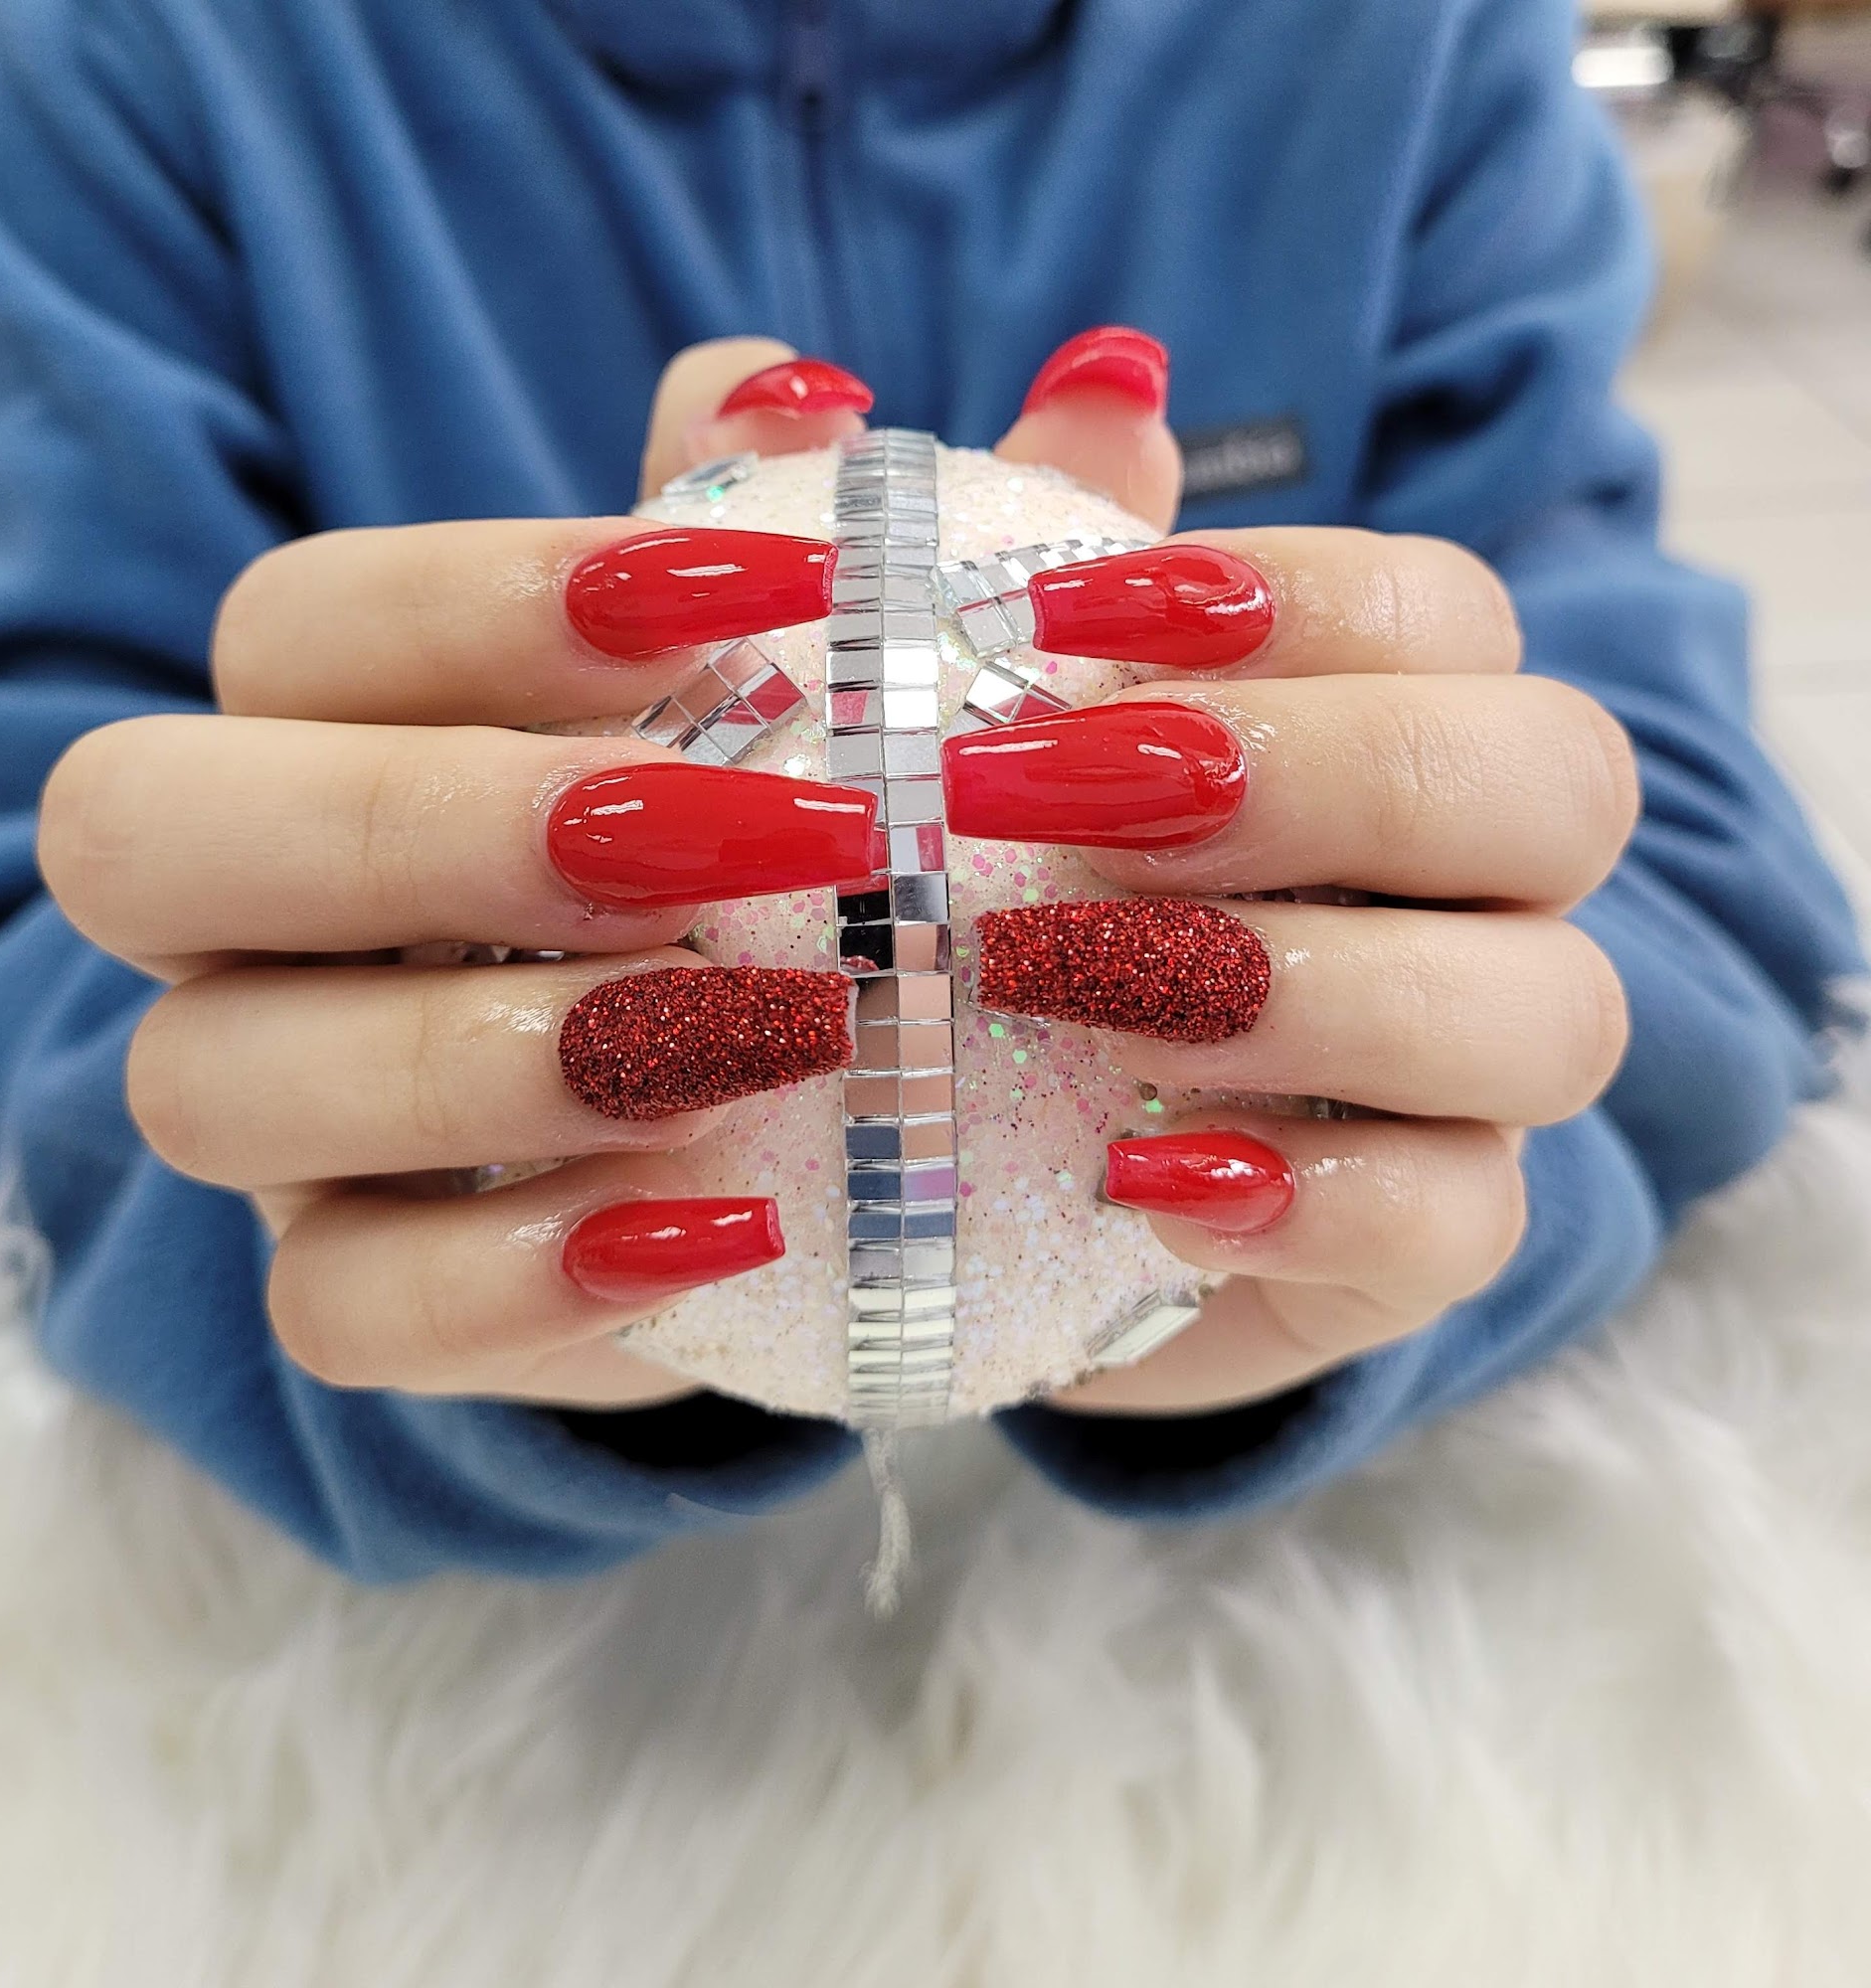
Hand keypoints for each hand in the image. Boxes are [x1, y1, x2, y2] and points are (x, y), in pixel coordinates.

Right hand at [39, 338, 893, 1406]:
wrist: (781, 1122)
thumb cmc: (805, 861)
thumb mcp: (870, 706)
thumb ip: (943, 570)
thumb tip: (1100, 397)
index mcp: (335, 723)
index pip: (311, 620)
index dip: (502, 597)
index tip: (766, 599)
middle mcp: (248, 914)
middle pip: (146, 830)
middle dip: (431, 822)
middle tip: (724, 842)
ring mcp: (274, 1114)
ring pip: (210, 1084)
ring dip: (479, 1064)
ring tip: (764, 1045)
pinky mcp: (345, 1289)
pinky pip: (338, 1313)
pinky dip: (518, 1283)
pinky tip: (732, 1234)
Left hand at [948, 360, 1636, 1413]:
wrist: (931, 1178)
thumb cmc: (928, 909)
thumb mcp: (874, 733)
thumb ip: (878, 562)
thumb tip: (841, 378)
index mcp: (1367, 726)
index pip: (1442, 613)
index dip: (1288, 600)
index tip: (1055, 630)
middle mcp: (1459, 892)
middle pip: (1555, 783)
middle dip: (1333, 773)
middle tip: (1083, 799)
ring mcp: (1456, 1084)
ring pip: (1551, 1010)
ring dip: (1317, 985)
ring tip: (1076, 989)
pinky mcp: (1405, 1250)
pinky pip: (1466, 1226)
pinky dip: (1323, 1202)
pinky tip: (1143, 1184)